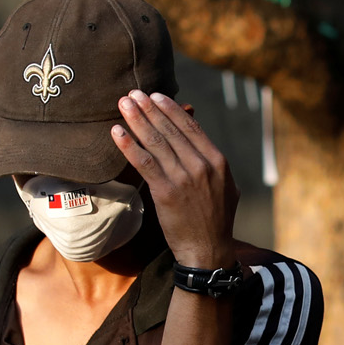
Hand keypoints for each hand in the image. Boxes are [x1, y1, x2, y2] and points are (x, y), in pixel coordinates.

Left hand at [113, 91, 238, 270]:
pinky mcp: (166, 192)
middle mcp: (202, 166)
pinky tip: (117, 132)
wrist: (208, 251)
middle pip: (171, 129)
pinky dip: (129, 145)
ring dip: (137, 119)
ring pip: (156, 142)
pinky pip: (144, 163)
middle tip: (133, 93)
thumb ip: (213, 164)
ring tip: (124, 103)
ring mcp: (184, 178)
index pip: (191, 127)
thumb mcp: (226, 187)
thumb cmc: (215, 221)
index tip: (156, 96)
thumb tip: (198, 143)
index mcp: (218, 162)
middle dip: (150, 109)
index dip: (171, 109)